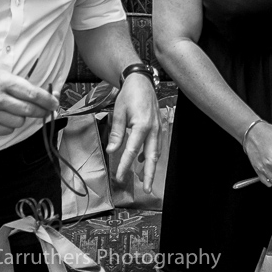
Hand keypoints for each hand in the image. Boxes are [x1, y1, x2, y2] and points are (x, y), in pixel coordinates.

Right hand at [0, 69, 58, 135]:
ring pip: (19, 122)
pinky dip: (10, 125)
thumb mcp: (12, 77)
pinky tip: (5, 116)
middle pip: (28, 110)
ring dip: (22, 117)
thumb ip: (32, 88)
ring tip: (15, 110)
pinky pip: (8, 131)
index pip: (32, 94)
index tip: (54, 104)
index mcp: (5, 82)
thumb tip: (54, 98)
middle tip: (45, 110)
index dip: (47, 101)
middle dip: (41, 111)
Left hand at [107, 75, 161, 191]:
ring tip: (147, 181)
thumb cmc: (129, 95)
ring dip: (152, 167)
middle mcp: (153, 128)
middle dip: (150, 174)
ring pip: (156, 152)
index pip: (132, 150)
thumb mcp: (118, 112)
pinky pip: (156, 144)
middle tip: (147, 189)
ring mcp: (158, 128)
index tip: (119, 177)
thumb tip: (112, 150)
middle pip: (152, 156)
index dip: (125, 165)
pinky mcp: (158, 126)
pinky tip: (143, 161)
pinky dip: (151, 155)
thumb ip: (117, 132)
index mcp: (142, 125)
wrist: (141, 81)